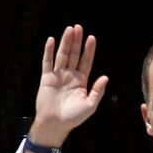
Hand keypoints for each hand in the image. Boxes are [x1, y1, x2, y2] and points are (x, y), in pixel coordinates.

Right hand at [29, 24, 108, 149]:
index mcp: (81, 81)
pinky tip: (52, 40)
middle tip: (78, 27)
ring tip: (69, 29)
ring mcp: (58, 76)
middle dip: (76, 41)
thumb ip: (98, 91)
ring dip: (65, 42)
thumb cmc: (73, 118)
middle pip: (74, 54)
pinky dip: (49, 51)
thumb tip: (105, 77)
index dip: (89, 50)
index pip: (86, 61)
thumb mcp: (90, 105)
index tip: (91, 38)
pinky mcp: (46, 78)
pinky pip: (47, 62)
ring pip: (62, 55)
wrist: (55, 125)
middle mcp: (70, 76)